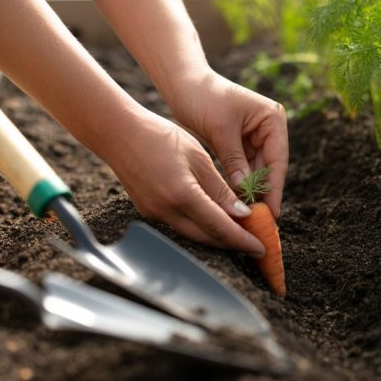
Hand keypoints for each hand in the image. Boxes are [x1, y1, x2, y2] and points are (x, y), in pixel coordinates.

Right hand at [101, 105, 265, 256]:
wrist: (119, 132)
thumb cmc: (161, 137)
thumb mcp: (198, 157)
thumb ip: (220, 189)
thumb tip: (243, 214)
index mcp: (183, 195)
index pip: (220, 227)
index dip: (243, 240)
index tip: (261, 248)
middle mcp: (167, 211)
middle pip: (207, 238)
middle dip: (233, 244)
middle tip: (255, 245)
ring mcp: (154, 214)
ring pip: (193, 234)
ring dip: (217, 237)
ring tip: (240, 234)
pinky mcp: (148, 211)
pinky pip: (180, 225)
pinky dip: (200, 227)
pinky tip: (213, 221)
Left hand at [165, 70, 288, 217]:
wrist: (181, 84)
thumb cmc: (203, 98)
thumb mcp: (221, 130)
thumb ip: (235, 161)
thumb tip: (245, 194)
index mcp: (272, 118)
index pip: (277, 159)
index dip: (274, 187)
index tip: (272, 211)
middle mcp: (269, 128)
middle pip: (270, 168)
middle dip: (264, 193)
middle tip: (260, 221)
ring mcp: (255, 137)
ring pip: (257, 172)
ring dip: (251, 192)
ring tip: (248, 217)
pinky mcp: (240, 144)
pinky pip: (244, 169)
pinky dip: (240, 184)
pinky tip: (236, 203)